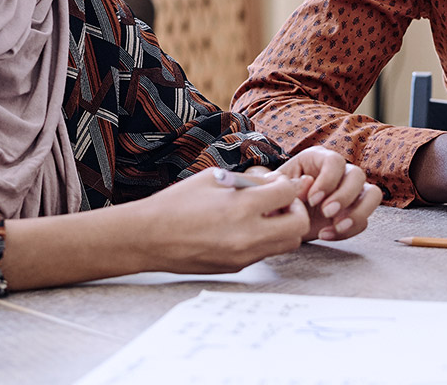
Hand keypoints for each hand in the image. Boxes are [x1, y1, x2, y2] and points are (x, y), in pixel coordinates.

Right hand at [134, 168, 311, 272]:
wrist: (148, 238)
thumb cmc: (177, 203)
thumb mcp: (214, 179)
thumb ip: (250, 181)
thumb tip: (277, 182)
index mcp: (241, 207)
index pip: (288, 194)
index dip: (288, 185)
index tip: (280, 184)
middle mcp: (247, 236)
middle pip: (298, 226)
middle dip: (295, 210)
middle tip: (281, 202)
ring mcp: (243, 256)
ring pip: (287, 244)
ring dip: (284, 227)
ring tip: (265, 215)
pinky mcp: (236, 268)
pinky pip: (265, 253)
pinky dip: (266, 239)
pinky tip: (246, 228)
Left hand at [269, 146, 382, 241]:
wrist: (280, 219)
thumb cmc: (278, 198)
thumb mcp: (274, 189)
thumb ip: (284, 184)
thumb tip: (306, 182)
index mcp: (318, 159)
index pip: (335, 161)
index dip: (327, 180)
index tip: (312, 200)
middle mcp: (339, 172)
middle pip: (357, 175)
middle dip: (344, 196)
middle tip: (326, 213)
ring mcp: (351, 192)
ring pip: (373, 194)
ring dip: (358, 212)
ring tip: (336, 226)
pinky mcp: (354, 211)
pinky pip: (364, 220)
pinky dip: (349, 230)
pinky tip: (326, 234)